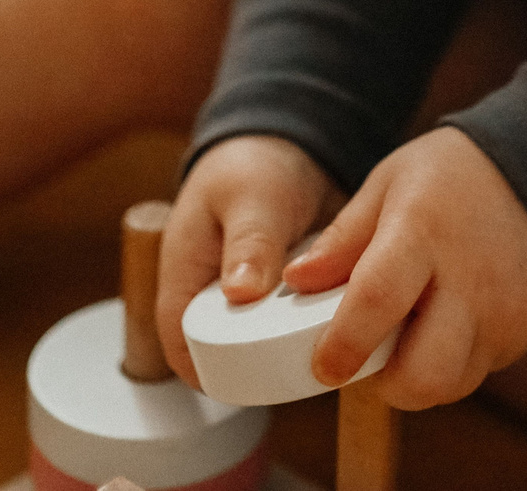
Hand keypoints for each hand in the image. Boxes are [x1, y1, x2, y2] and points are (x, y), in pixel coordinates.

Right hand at [158, 132, 342, 386]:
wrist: (289, 147)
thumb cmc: (252, 166)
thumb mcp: (251, 197)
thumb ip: (248, 241)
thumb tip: (239, 292)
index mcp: (184, 275)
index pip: (181, 343)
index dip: (209, 370)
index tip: (255, 379)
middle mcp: (212, 295)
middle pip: (225, 351)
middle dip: (262, 361)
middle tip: (306, 358)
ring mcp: (248, 300)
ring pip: (263, 343)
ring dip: (292, 343)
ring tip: (331, 336)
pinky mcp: (280, 298)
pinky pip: (294, 325)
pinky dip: (313, 323)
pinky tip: (345, 319)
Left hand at [294, 127, 526, 409]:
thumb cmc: (452, 176)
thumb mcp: (388, 184)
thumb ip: (342, 238)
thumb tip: (297, 282)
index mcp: (421, 231)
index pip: (377, 301)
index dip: (343, 345)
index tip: (323, 365)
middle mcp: (468, 278)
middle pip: (423, 374)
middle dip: (385, 383)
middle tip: (370, 356)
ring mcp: (503, 310)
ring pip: (451, 385)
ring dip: (419, 376)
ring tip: (409, 338)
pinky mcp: (524, 330)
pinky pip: (478, 371)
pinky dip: (452, 363)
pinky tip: (444, 326)